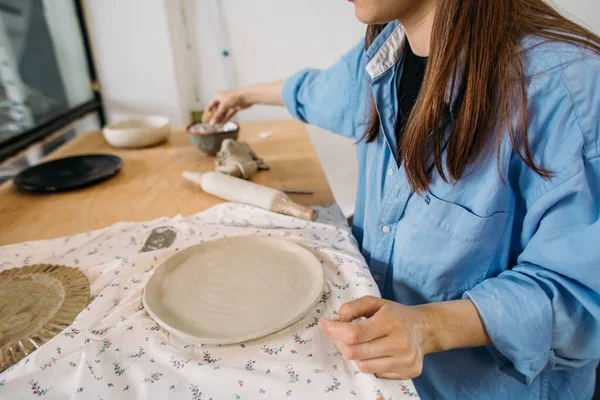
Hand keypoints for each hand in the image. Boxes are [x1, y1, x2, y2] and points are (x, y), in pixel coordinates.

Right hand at [204, 89, 250, 124]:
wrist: (246, 97)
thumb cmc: (234, 97)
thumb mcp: (224, 106)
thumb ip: (217, 115)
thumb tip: (211, 122)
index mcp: (217, 97)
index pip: (209, 106)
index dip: (207, 113)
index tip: (204, 120)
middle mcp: (222, 100)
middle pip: (216, 110)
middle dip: (214, 117)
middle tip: (212, 124)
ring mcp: (228, 104)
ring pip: (222, 113)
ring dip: (219, 119)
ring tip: (216, 126)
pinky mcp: (234, 108)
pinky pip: (228, 115)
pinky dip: (225, 119)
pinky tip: (222, 124)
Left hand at [319, 296, 433, 379]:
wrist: (425, 328)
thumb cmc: (395, 314)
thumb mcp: (375, 302)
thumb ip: (353, 307)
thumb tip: (337, 319)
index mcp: (391, 321)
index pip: (355, 333)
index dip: (334, 330)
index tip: (324, 324)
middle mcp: (400, 343)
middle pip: (355, 352)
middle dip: (340, 343)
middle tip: (338, 334)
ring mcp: (405, 361)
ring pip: (363, 366)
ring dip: (354, 354)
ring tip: (360, 343)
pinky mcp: (408, 373)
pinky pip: (376, 373)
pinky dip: (369, 363)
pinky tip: (375, 352)